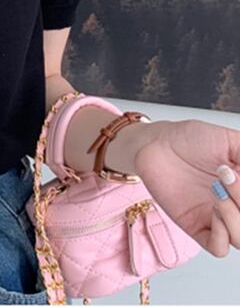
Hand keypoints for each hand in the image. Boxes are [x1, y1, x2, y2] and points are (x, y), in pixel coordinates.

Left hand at [131, 118, 239, 256]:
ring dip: (236, 217)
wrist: (155, 142)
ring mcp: (218, 219)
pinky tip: (213, 209)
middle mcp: (237, 207)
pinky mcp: (196, 226)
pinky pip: (219, 248)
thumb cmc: (189, 139)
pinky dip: (222, 234)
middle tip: (228, 176)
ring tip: (217, 190)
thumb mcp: (230, 141)